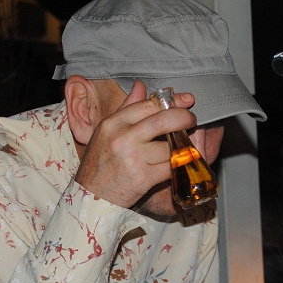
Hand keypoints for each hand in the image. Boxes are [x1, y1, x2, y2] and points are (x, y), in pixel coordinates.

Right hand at [74, 81, 196, 208]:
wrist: (91, 196)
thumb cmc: (100, 162)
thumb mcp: (106, 130)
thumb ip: (127, 107)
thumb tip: (142, 86)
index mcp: (114, 123)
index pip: (148, 105)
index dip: (172, 102)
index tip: (186, 102)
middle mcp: (123, 138)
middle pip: (163, 121)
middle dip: (183, 118)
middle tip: (190, 120)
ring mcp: (133, 159)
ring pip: (170, 147)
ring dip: (181, 146)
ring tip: (182, 145)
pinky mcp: (143, 178)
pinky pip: (170, 167)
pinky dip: (178, 164)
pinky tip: (177, 162)